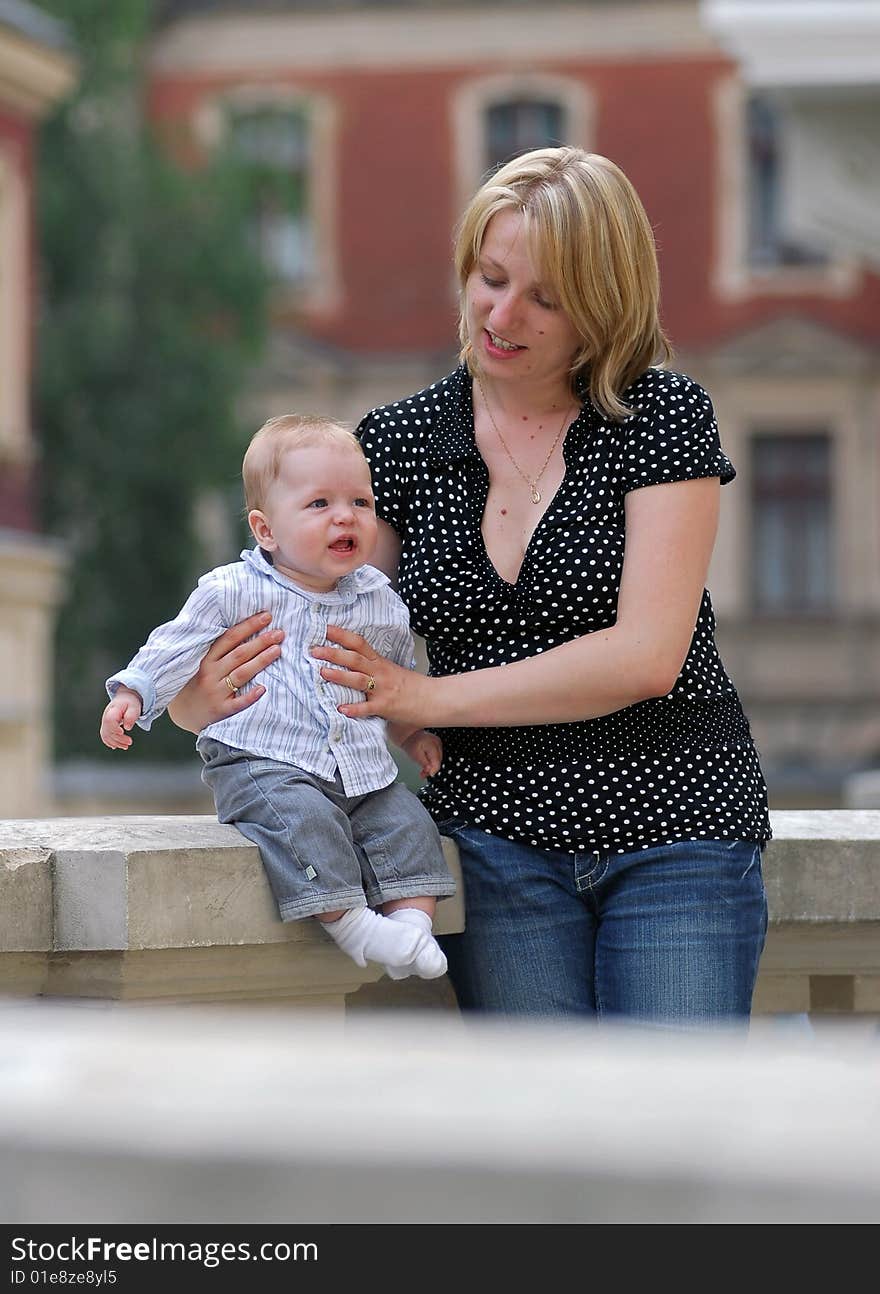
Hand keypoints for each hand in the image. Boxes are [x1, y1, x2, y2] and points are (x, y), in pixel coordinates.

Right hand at [100, 687, 141, 749]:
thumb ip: (131, 716)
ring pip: (106, 735)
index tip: (122, 732)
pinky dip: (110, 742)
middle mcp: (106, 716)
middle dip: (118, 738)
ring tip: (125, 746)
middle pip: (108, 730)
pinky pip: (105, 736)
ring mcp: (105, 722)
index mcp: (113, 710)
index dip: (114, 728)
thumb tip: (127, 727)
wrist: (125, 699)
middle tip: (130, 742)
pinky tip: (116, 746)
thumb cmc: (130, 703)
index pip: (109, 720)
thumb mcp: (134, 707)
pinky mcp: (106, 727)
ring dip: (115, 742)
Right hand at [166, 613, 283, 733]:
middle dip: (260, 642)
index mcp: (207, 659)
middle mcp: (211, 674)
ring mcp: (216, 692)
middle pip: (239, 654)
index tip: (267, 617)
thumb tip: (248, 630)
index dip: (249, 626)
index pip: (230, 638)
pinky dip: (250, 696)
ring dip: (260, 661)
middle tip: (279, 633)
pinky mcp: (221, 710)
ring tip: (277, 650)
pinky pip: (238, 703)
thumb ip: (221, 650)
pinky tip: (263, 689)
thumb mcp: (202, 664)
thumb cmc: (197, 684)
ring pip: (241, 674)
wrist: (183, 713)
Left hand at [310, 625, 430, 727]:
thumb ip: (374, 670)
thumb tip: (352, 668)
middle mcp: (380, 673)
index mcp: (380, 663)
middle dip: (333, 653)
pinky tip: (341, 709)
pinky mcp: (386, 706)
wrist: (436, 698)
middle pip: (354, 659)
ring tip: (322, 672)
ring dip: (339, 675)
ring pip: (358, 679)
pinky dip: (354, 709)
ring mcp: (383, 689)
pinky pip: (368, 707)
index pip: (359, 644)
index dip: (341, 635)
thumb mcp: (393, 672)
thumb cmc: (414, 687)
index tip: (325, 628)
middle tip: (313, 650)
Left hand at [400, 729, 442, 778]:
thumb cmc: (410, 743)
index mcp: (433, 745)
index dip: (433, 770)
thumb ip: (424, 763)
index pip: (437, 761)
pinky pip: (436, 756)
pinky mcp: (436, 745)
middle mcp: (437, 743)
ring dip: (431, 766)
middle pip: (438, 761)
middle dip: (431, 769)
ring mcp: (438, 743)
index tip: (428, 774)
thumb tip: (430, 771)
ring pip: (438, 759)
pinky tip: (426, 765)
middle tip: (423, 774)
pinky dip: (431, 761)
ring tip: (423, 771)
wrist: (408, 735)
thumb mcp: (415, 755)